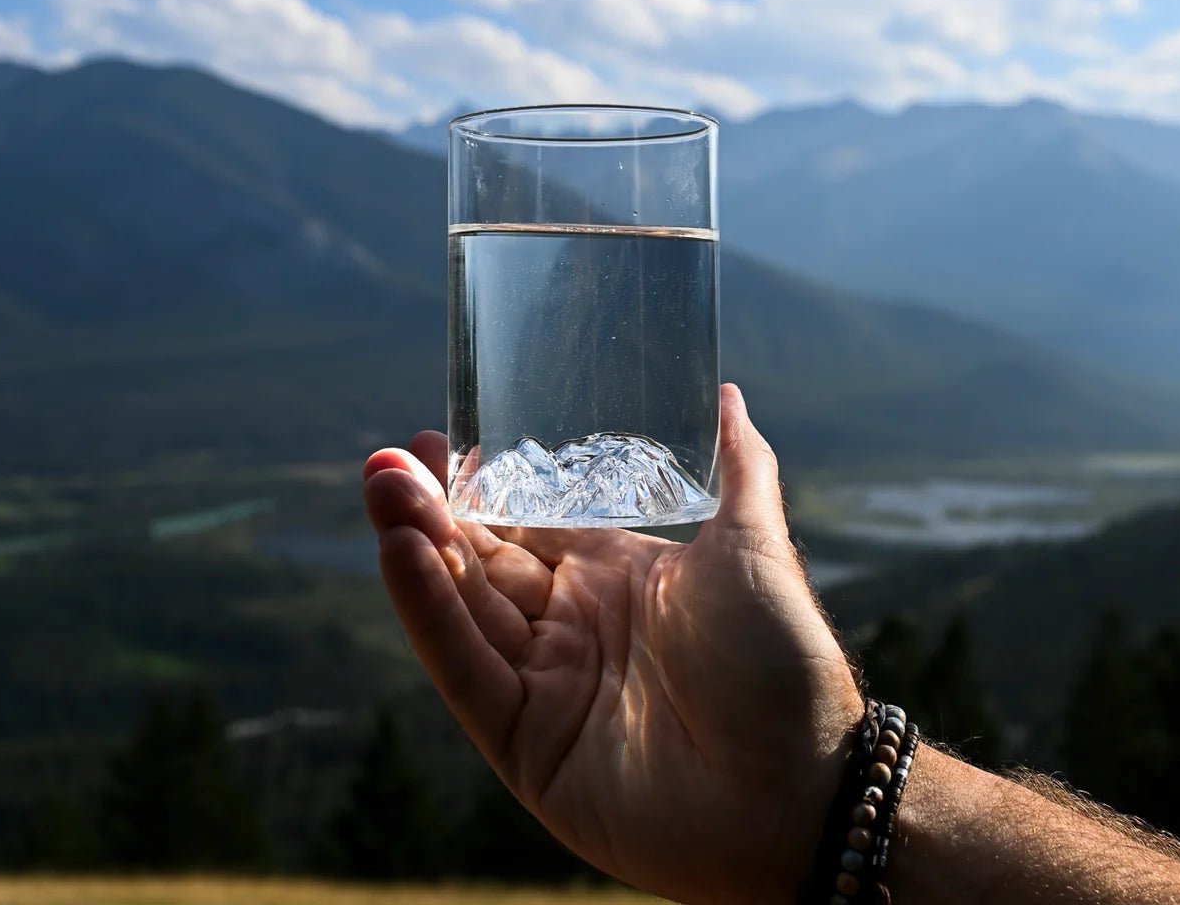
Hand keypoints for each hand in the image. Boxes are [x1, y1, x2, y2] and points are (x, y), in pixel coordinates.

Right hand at [364, 384, 864, 902]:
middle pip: (483, 562)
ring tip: (383, 489)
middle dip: (432, 511)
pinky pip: (467, 670)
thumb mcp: (755, 545)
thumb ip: (736, 468)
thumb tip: (727, 393)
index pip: (528, 526)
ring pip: (465, 609)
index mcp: (618, 580)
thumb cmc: (785, 663)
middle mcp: (574, 630)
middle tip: (388, 461)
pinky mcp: (526, 744)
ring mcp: (548, 687)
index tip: (436, 440)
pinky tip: (404, 555)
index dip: (481, 487)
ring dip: (419, 550)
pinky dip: (431, 614)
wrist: (796, 786)